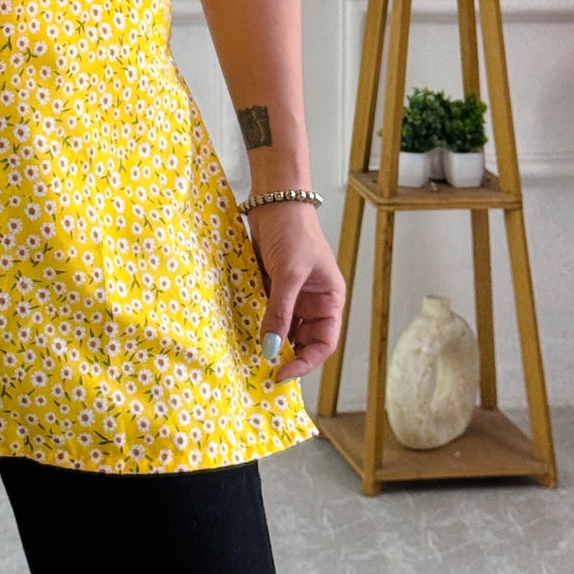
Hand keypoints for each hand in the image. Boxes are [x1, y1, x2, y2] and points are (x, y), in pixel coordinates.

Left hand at [244, 203, 345, 382]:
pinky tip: (244, 331)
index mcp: (329, 300)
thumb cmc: (293, 232)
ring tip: (251, 354)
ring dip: (269, 340)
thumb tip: (271, 348)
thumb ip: (280, 311)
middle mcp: (312, 302)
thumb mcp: (289, 274)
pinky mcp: (272, 287)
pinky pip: (266, 313)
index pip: (324, 342)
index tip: (282, 373)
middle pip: (302, 341)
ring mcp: (291, 295)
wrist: (275, 200)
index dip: (306, 362)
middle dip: (286, 355)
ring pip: (282, 329)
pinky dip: (257, 323)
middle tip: (263, 370)